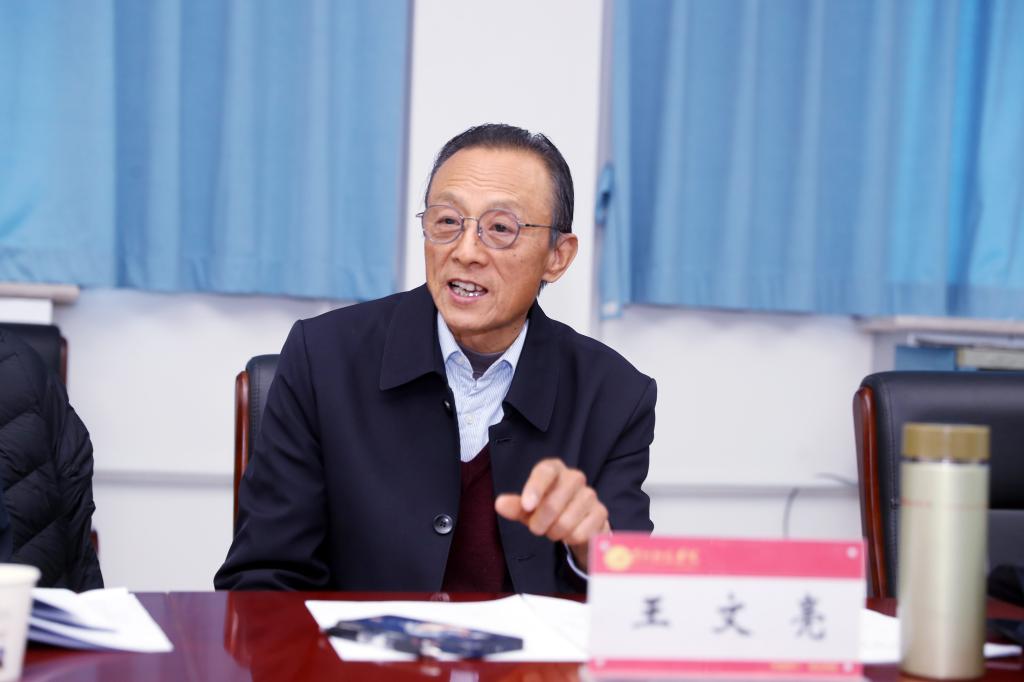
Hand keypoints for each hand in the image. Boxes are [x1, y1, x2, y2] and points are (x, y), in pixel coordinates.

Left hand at [494, 458, 609, 570]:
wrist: (578, 522)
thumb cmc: (547, 509)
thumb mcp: (528, 508)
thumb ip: (515, 506)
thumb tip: (500, 504)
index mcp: (554, 469)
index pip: (545, 471)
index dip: (535, 488)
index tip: (526, 507)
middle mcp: (574, 477)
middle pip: (554, 502)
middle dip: (539, 522)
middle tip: (536, 529)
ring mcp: (590, 494)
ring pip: (566, 521)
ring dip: (555, 533)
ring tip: (554, 530)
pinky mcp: (601, 513)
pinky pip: (580, 533)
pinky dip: (570, 539)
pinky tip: (570, 533)